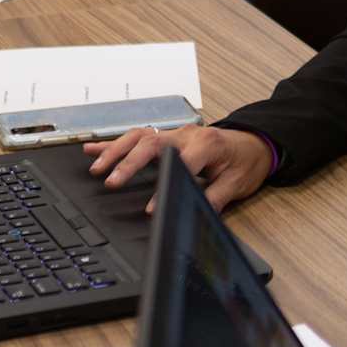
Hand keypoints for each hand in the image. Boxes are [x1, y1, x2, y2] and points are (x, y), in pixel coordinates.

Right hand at [83, 124, 272, 213]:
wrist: (254, 142)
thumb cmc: (245, 162)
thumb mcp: (236, 184)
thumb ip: (214, 198)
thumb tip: (194, 213)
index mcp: (206, 145)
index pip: (179, 165)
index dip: (163, 188)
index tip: (150, 208)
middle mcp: (186, 135)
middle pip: (151, 142)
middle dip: (129, 162)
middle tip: (112, 182)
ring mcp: (174, 133)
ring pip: (139, 136)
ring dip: (116, 151)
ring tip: (97, 169)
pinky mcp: (167, 137)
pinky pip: (136, 136)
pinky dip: (113, 143)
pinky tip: (91, 149)